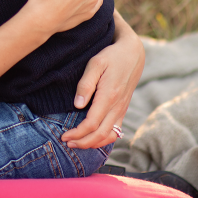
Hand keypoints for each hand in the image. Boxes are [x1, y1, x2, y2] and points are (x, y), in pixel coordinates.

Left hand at [61, 10, 143, 147]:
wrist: (133, 53)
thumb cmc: (111, 56)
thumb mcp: (95, 63)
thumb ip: (86, 84)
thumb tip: (77, 105)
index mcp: (109, 96)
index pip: (92, 123)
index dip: (77, 133)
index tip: (64, 135)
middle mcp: (118, 106)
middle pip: (100, 134)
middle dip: (83, 142)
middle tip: (67, 142)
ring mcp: (122, 109)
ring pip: (109, 135)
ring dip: (93, 143)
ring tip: (77, 143)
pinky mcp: (123, 109)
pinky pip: (115, 131)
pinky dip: (104, 139)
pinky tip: (92, 138)